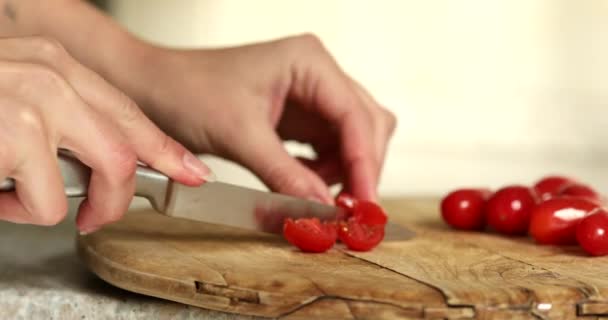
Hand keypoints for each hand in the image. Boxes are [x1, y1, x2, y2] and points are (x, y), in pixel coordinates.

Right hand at [0, 36, 211, 231]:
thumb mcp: (11, 96)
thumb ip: (57, 119)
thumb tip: (85, 161)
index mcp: (56, 65)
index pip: (126, 112)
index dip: (164, 149)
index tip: (195, 172)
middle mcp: (54, 78)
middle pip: (128, 147)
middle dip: (121, 195)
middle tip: (100, 216)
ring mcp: (40, 104)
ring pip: (105, 176)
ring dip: (58, 206)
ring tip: (17, 200)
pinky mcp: (16, 136)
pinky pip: (48, 204)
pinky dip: (24, 213)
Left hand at [135, 34, 395, 202]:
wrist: (153, 90)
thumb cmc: (186, 91)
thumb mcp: (239, 135)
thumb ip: (285, 176)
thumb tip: (322, 212)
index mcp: (308, 63)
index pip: (355, 115)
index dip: (365, 163)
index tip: (364, 203)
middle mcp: (316, 76)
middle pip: (365, 127)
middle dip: (360, 170)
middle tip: (350, 211)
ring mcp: (309, 98)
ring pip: (351, 141)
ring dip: (344, 174)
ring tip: (321, 201)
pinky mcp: (297, 120)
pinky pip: (328, 150)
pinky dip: (325, 174)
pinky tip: (307, 188)